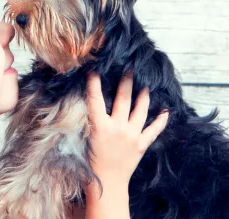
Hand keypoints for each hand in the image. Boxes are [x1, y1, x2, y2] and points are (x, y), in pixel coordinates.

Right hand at [86, 72, 168, 188]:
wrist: (107, 183)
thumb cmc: (92, 160)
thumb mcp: (85, 137)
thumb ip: (90, 120)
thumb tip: (91, 103)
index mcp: (99, 126)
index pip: (95, 99)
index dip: (94, 83)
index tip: (94, 70)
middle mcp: (117, 128)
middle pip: (123, 99)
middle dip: (126, 82)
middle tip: (129, 68)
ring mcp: (131, 135)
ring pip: (140, 110)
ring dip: (143, 96)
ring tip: (145, 85)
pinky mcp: (142, 144)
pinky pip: (154, 130)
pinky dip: (161, 120)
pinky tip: (165, 111)